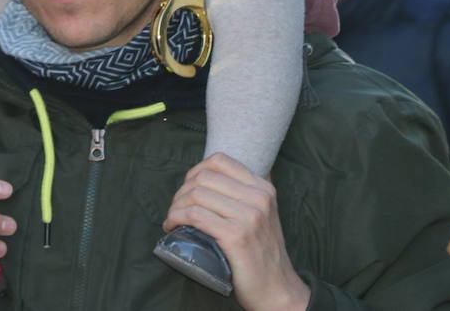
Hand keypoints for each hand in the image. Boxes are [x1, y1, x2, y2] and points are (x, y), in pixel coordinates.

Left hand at [163, 154, 309, 310]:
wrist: (277, 289)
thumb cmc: (261, 253)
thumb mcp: (263, 215)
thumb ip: (245, 193)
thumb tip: (215, 171)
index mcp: (263, 189)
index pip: (219, 161)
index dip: (195, 171)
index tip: (187, 189)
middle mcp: (259, 199)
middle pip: (203, 178)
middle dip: (182, 192)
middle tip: (176, 209)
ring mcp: (249, 217)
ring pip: (196, 195)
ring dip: (175, 206)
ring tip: (173, 219)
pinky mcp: (236, 236)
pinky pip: (195, 215)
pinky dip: (176, 218)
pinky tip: (172, 226)